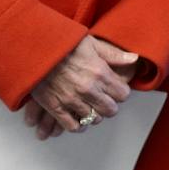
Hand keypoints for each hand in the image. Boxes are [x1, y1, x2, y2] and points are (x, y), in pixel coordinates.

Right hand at [21, 35, 139, 138]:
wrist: (34, 47)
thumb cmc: (63, 43)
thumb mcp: (91, 43)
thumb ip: (114, 54)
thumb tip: (134, 59)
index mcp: (100, 72)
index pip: (122, 94)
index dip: (120, 92)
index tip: (115, 90)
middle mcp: (88, 89)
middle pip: (110, 110)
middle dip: (109, 106)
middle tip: (104, 101)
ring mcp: (72, 99)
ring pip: (93, 118)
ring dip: (94, 114)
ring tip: (90, 107)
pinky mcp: (56, 106)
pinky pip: (73, 126)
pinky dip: (78, 125)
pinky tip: (78, 119)